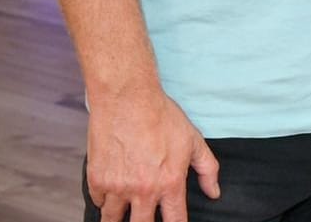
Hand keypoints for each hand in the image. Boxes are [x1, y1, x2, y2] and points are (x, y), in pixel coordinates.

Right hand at [86, 84, 219, 221]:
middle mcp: (143, 190)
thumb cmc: (161, 116)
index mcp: (170, 183)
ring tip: (123, 217)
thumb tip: (214, 193)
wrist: (127, 99)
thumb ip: (207, 169)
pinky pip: (98, 203)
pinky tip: (109, 197)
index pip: (175, 221)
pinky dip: (104, 202)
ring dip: (119, 220)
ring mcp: (117, 187)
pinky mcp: (96, 180)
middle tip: (145, 218)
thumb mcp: (193, 140)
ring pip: (113, 220)